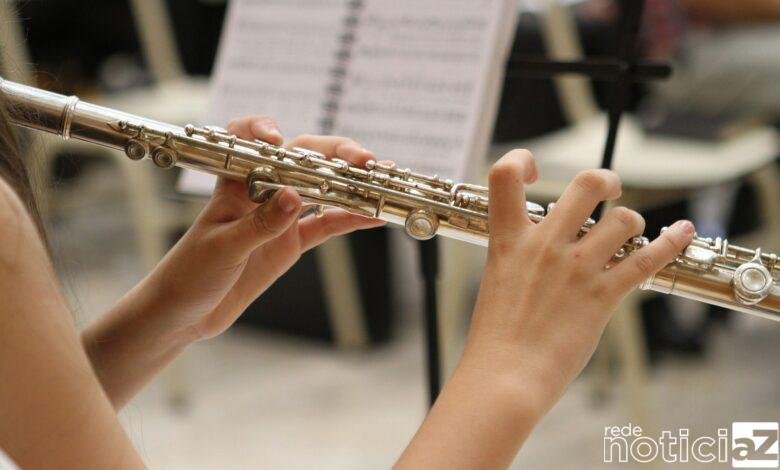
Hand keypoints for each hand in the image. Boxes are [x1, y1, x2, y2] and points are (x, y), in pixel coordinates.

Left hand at [137, 116, 384, 340]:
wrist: (183, 313)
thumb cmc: (189, 274)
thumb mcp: (223, 248)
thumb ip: (259, 223)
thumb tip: (294, 197)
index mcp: (235, 185)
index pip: (249, 141)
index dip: (264, 132)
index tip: (279, 140)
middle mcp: (261, 192)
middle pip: (302, 159)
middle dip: (335, 154)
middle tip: (364, 162)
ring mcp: (279, 216)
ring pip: (321, 189)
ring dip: (350, 184)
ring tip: (380, 182)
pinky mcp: (290, 242)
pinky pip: (326, 225)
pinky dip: (349, 219)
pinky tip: (373, 216)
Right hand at [461, 149, 695, 415]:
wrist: (505, 375)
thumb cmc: (496, 336)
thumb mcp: (498, 280)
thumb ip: (519, 254)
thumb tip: (540, 241)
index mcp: (509, 240)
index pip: (504, 174)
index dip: (522, 159)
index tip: (535, 171)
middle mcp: (544, 245)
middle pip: (587, 184)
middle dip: (605, 179)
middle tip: (609, 188)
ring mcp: (576, 268)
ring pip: (623, 219)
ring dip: (631, 222)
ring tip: (627, 234)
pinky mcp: (602, 295)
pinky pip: (646, 258)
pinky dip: (671, 241)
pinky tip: (682, 231)